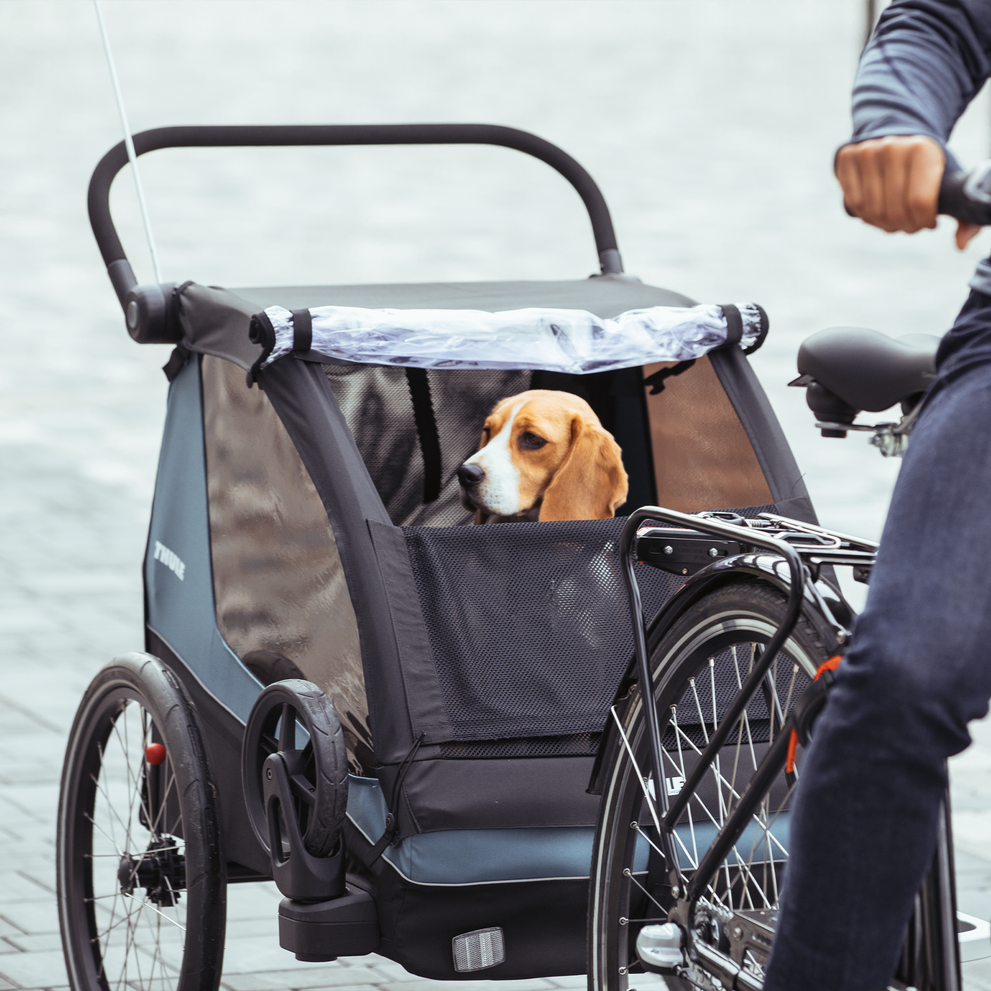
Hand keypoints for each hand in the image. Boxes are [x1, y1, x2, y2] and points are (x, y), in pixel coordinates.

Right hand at [835, 135, 980, 249]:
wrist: (897, 138)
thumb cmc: (926, 169)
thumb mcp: (949, 183)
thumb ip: (964, 215)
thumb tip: (961, 244)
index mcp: (923, 149)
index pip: (919, 202)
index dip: (922, 222)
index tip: (928, 223)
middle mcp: (893, 147)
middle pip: (893, 210)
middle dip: (904, 226)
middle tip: (911, 224)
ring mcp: (866, 151)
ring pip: (871, 210)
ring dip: (884, 224)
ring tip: (894, 220)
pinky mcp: (847, 157)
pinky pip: (853, 203)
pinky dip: (866, 215)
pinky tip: (877, 210)